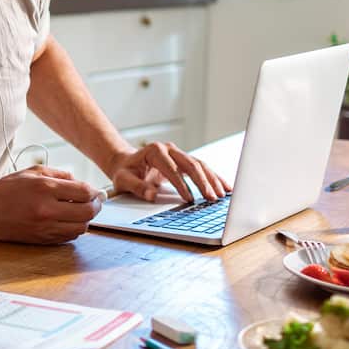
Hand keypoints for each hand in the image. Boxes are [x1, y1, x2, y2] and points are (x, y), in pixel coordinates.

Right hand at [0, 165, 101, 243]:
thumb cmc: (5, 191)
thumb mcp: (30, 173)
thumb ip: (58, 174)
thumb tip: (79, 181)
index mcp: (44, 188)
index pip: (84, 192)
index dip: (95, 192)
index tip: (97, 191)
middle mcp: (47, 210)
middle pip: (87, 212)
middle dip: (96, 206)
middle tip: (96, 201)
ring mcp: (46, 227)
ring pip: (81, 227)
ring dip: (86, 219)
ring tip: (81, 211)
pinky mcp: (43, 240)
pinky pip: (69, 237)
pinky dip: (74, 229)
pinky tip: (68, 220)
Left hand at [106, 142, 231, 201]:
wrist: (126, 163)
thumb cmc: (125, 172)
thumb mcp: (123, 180)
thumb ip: (137, 187)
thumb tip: (152, 196)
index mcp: (155, 151)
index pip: (171, 169)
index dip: (181, 184)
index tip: (189, 199)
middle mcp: (169, 149)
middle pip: (191, 164)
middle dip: (202, 182)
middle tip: (211, 198)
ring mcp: (178, 153)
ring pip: (200, 165)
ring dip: (212, 180)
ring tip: (222, 195)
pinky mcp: (184, 161)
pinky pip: (202, 168)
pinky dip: (213, 178)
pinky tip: (225, 187)